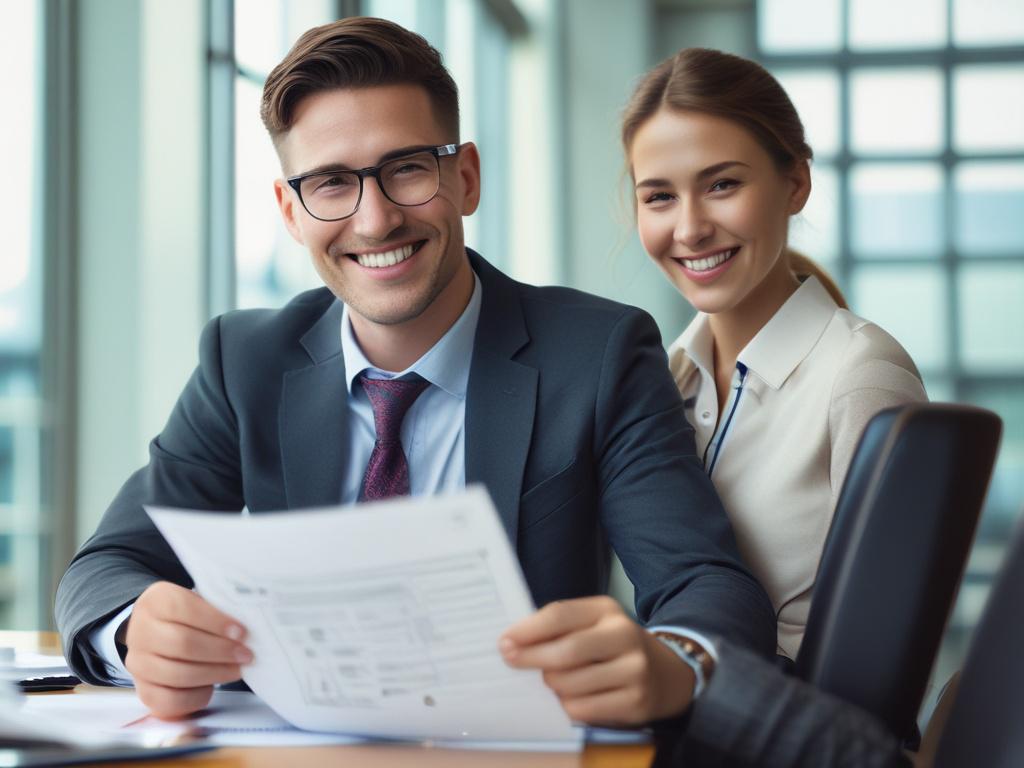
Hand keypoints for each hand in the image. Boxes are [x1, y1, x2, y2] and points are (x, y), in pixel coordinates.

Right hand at [123, 581, 252, 718]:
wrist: (158, 634)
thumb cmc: (189, 617)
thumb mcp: (199, 601)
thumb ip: (218, 609)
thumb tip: (247, 628)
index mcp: (156, 602)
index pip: (182, 609)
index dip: (215, 622)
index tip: (242, 631)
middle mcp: (140, 632)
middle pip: (182, 644)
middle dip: (220, 651)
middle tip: (246, 654)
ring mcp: (138, 664)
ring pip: (178, 674)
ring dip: (214, 673)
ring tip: (237, 669)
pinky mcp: (144, 691)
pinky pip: (170, 701)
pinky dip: (195, 696)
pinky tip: (212, 686)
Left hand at [498, 596, 694, 725]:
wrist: (666, 673)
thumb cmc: (612, 645)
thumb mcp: (593, 623)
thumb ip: (558, 627)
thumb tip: (513, 643)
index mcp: (607, 610)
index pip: (560, 615)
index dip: (528, 630)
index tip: (504, 641)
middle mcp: (624, 635)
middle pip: (565, 651)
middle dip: (531, 659)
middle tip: (512, 662)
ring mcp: (634, 670)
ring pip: (569, 685)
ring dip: (552, 686)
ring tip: (556, 681)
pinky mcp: (635, 702)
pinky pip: (582, 710)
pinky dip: (568, 706)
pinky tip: (574, 697)